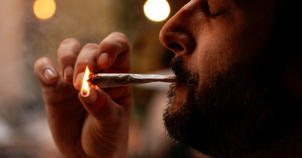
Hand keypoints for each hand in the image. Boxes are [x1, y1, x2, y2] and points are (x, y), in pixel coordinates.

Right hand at [34, 32, 131, 157]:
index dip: (111, 46)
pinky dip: (44, 68)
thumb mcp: (112, 124)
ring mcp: (74, 77)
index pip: (118, 45)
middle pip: (91, 48)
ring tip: (69, 80)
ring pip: (68, 48)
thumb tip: (88, 90)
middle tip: (81, 84)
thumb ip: (102, 107)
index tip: (103, 62)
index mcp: (118, 75)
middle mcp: (97, 71)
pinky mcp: (54, 87)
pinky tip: (51, 80)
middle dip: (85, 62)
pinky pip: (44, 67)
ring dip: (67, 58)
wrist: (89, 154)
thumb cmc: (108, 136)